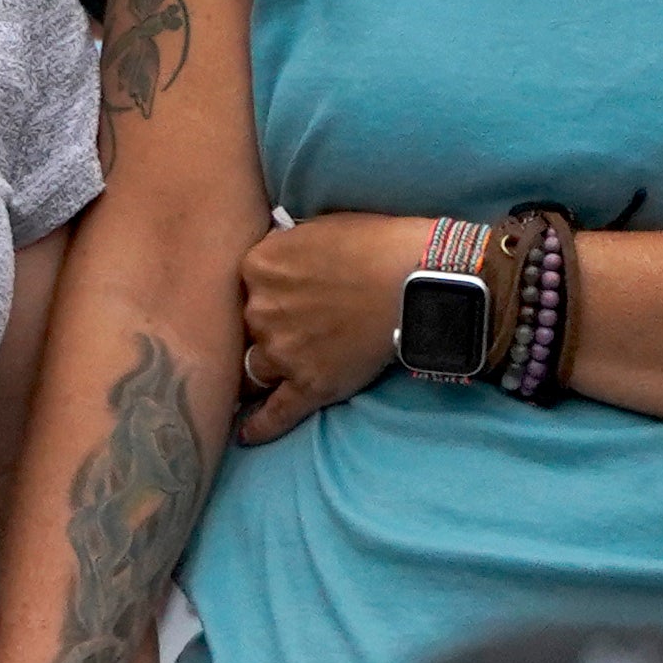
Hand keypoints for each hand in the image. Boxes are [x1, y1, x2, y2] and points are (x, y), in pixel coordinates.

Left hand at [236, 213, 432, 444]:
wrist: (420, 279)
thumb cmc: (379, 245)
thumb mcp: (319, 228)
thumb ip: (286, 248)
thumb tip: (274, 256)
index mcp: (257, 267)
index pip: (241, 286)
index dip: (260, 294)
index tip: (275, 298)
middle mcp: (259, 311)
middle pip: (246, 328)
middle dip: (262, 330)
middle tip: (284, 331)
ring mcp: (282, 352)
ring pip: (254, 369)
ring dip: (258, 374)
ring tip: (253, 384)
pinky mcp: (309, 385)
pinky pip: (275, 412)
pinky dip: (259, 426)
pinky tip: (246, 434)